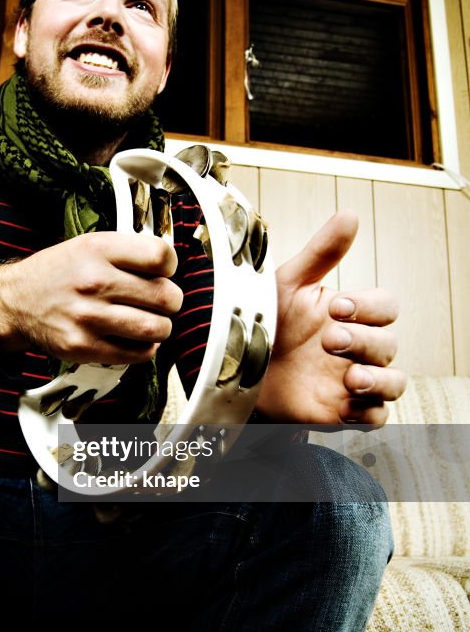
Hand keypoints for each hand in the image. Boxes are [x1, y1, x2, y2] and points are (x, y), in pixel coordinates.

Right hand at [0, 231, 182, 363]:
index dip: (169, 265)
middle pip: (166, 296)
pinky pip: (139, 353)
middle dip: (170, 300)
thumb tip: (170, 266)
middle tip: (161, 300)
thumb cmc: (59, 273)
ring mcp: (89, 318)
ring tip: (150, 320)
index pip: (161, 256)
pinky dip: (145, 347)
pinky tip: (134, 337)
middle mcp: (94, 282)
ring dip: (161, 326)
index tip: (162, 271)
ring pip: (157, 328)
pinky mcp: (84, 347)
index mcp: (98, 250)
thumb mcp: (89, 244)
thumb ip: (128, 251)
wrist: (16, 301)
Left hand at [255, 209, 406, 425]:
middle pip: (389, 344)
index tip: (338, 306)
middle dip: (364, 342)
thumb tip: (349, 215)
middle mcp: (359, 347)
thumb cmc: (265, 322)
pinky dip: (368, 413)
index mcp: (351, 314)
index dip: (370, 306)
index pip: (386, 306)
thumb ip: (321, 253)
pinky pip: (377, 417)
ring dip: (379, 381)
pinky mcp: (344, 413)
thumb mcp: (288, 285)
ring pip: (395, 383)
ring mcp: (354, 381)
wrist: (236, 370)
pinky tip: (345, 407)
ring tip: (350, 378)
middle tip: (330, 340)